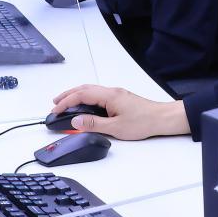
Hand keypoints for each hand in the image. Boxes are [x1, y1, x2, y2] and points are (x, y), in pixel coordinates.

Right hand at [51, 85, 189, 140]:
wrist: (162, 119)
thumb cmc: (144, 122)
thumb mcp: (116, 127)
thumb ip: (94, 124)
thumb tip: (76, 121)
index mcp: (109, 96)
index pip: (81, 95)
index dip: (66, 102)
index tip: (55, 110)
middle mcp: (112, 92)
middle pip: (84, 89)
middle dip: (67, 95)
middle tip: (55, 104)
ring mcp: (116, 94)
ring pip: (91, 91)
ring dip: (76, 96)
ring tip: (66, 104)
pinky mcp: (119, 99)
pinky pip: (98, 95)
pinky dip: (86, 98)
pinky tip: (84, 106)